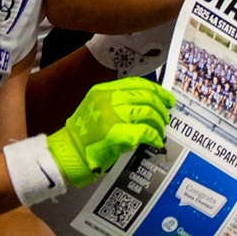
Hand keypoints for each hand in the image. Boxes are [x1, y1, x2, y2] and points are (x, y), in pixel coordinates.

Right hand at [48, 77, 173, 183]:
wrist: (69, 152)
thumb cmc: (84, 133)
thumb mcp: (97, 106)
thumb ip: (119, 100)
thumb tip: (148, 101)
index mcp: (104, 91)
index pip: (138, 84)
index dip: (157, 91)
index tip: (167, 98)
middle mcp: (109, 100)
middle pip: (147, 98)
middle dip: (161, 109)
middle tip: (165, 117)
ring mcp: (113, 116)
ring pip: (149, 114)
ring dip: (159, 124)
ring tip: (160, 131)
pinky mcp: (118, 134)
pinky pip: (146, 132)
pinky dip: (155, 137)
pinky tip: (156, 141)